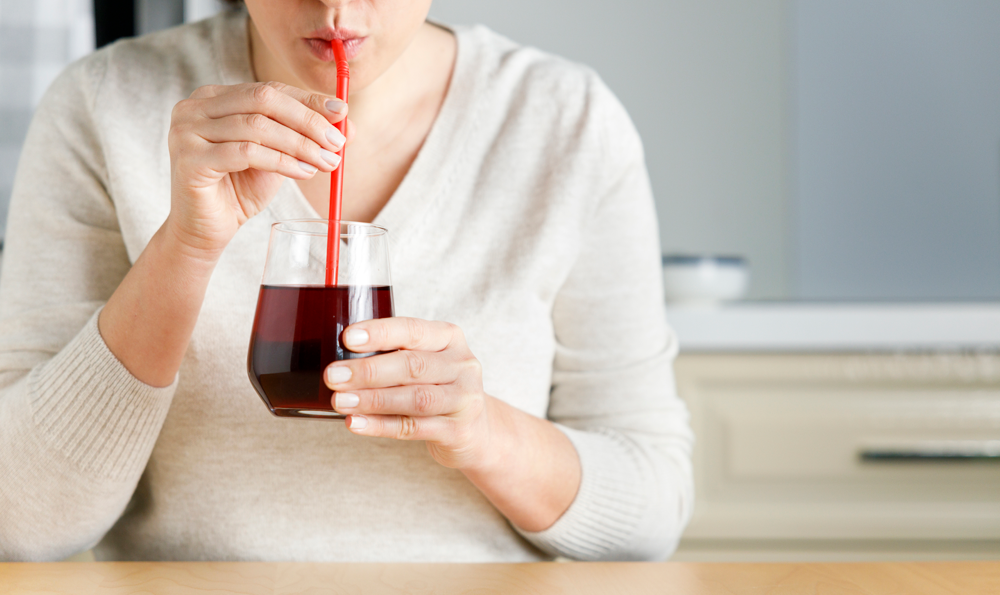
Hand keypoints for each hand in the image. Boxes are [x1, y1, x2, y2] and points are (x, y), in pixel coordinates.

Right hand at [166, 81, 349, 258]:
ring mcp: (187, 131)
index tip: (342, 113)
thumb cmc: (239, 190)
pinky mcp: (190, 159)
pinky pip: (246, 153)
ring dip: (299, 144)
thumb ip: (304, 137)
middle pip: (263, 100)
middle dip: (307, 121)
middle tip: (337, 142)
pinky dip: (282, 161)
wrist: (205, 229)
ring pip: (257, 126)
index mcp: (214, 98)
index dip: (308, 100)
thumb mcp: (278, 157)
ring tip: (326, 162)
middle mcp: (195, 107)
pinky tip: (303, 172)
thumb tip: (348, 124)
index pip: (269, 89)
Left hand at [324, 318, 494, 469]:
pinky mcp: (458, 431)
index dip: (380, 333)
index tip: (347, 338)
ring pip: (415, 398)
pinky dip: (381, 426)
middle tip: (333, 376)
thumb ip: (394, 355)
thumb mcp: (426, 362)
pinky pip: (414, 428)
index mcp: (449, 338)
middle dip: (368, 371)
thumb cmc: (437, 387)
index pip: (412, 330)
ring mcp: (463, 399)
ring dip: (373, 400)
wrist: (475, 429)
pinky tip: (357, 423)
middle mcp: (462, 365)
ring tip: (340, 401)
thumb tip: (340, 359)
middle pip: (413, 366)